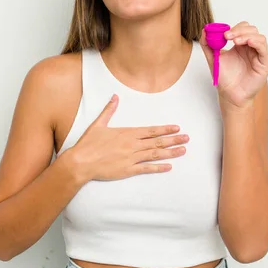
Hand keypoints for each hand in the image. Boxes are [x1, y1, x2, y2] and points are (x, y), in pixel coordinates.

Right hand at [68, 94, 187, 181]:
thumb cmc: (88, 144)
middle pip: (157, 141)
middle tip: (187, 138)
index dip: (165, 129)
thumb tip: (115, 97)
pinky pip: (146, 168)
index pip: (151, 130)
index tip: (176, 128)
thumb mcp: (98, 124)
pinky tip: (169, 166)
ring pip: (155, 154)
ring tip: (183, 150)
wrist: (81, 162)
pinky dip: (158, 167)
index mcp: (127, 133)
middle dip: (173, 139)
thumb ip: (109, 110)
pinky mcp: (128, 170)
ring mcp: (131, 158)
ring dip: (170, 152)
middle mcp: (132, 144)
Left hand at [200, 21, 267, 107]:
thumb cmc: (225, 78)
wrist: (229, 94)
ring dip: (247, 35)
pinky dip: (257, 42)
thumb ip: (207, 45)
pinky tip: (248, 43)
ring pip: (259, 37)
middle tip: (228, 36)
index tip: (224, 34)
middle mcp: (250, 48)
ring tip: (235, 41)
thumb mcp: (213, 58)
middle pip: (251, 30)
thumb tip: (204, 30)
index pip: (243, 28)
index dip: (234, 28)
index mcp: (240, 46)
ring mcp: (258, 55)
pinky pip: (263, 49)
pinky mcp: (263, 63)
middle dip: (239, 30)